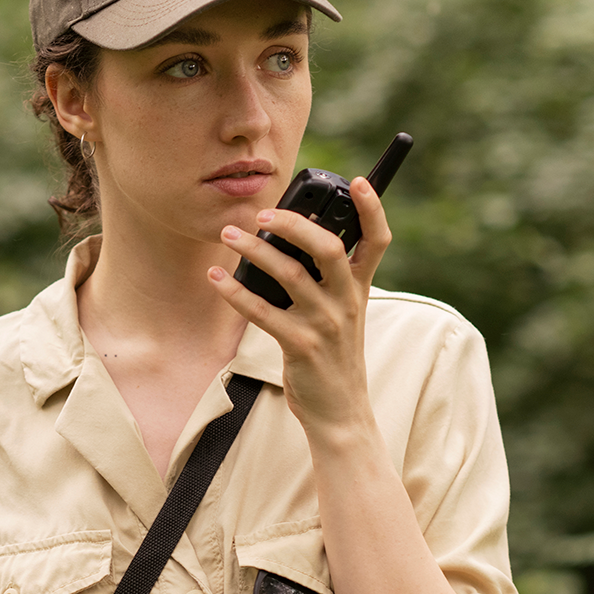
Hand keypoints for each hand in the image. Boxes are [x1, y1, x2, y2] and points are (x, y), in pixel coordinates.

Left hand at [208, 175, 391, 434]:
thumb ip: (329, 279)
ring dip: (254, 251)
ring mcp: (325, 324)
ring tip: (228, 235)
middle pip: (327, 248)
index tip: (359, 181)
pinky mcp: (300, 346)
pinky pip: (262, 312)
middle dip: (293, 224)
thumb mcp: (344, 313)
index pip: (377, 241)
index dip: (373, 209)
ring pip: (289, 275)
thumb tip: (289, 240)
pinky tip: (216, 278)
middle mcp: (347, 301)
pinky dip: (235, 292)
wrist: (341, 411)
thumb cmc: (334, 355)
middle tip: (262, 214)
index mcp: (360, 288)